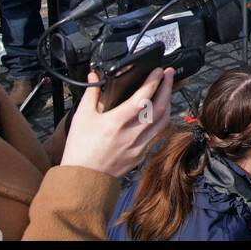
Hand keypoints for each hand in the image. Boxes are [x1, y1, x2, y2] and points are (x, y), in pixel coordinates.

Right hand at [60, 68, 174, 177]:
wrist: (84, 178)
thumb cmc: (80, 149)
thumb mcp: (82, 117)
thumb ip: (92, 93)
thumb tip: (94, 76)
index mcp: (116, 122)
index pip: (142, 98)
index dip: (153, 81)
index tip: (159, 71)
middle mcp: (131, 134)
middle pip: (160, 108)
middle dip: (168, 87)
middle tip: (170, 74)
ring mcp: (139, 146)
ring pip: (163, 122)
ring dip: (168, 103)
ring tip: (167, 91)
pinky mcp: (142, 155)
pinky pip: (157, 134)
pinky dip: (162, 120)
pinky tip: (160, 113)